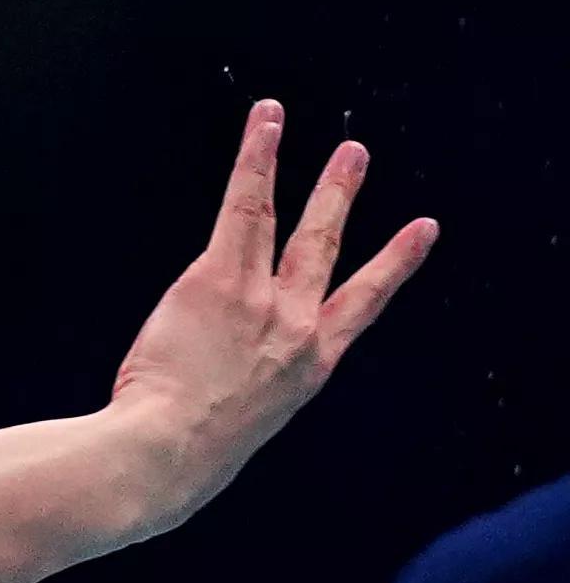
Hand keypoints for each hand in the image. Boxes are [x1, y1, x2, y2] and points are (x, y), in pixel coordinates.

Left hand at [107, 101, 434, 523]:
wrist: (164, 457)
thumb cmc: (182, 458)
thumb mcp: (235, 429)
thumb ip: (243, 390)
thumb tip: (217, 383)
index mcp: (307, 369)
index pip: (358, 307)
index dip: (391, 266)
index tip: (418, 234)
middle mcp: (295, 328)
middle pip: (326, 250)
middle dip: (341, 200)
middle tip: (356, 159)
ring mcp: (262, 300)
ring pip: (290, 221)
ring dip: (315, 177)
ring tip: (333, 141)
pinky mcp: (220, 278)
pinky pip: (243, 204)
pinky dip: (256, 159)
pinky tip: (267, 123)